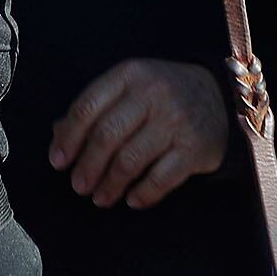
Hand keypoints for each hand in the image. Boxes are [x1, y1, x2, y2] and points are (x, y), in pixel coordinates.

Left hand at [48, 56, 229, 208]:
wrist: (219, 97)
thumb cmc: (161, 95)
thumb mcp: (129, 88)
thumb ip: (95, 108)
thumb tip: (58, 136)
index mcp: (129, 75)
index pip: (87, 107)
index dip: (68, 138)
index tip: (57, 162)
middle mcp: (152, 93)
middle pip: (107, 135)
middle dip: (87, 166)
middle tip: (78, 186)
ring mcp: (175, 121)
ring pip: (131, 160)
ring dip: (110, 185)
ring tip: (100, 198)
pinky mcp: (195, 148)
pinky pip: (161, 178)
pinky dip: (142, 194)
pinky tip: (132, 200)